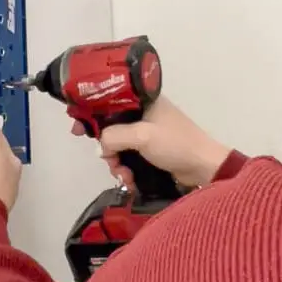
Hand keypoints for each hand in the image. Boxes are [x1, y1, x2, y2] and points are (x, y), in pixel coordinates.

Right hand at [91, 97, 230, 187]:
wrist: (203, 167)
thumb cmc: (176, 144)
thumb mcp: (142, 136)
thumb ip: (114, 137)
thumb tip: (101, 147)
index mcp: (143, 101)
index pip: (108, 101)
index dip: (91, 114)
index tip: (78, 130)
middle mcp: (144, 114)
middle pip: (111, 127)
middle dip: (106, 147)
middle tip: (107, 160)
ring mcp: (148, 134)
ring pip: (118, 146)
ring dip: (117, 162)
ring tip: (123, 174)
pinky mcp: (151, 152)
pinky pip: (129, 158)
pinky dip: (126, 169)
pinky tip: (130, 180)